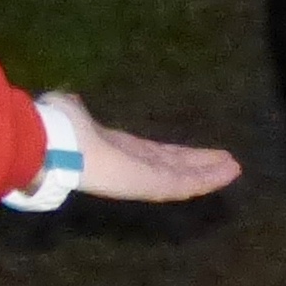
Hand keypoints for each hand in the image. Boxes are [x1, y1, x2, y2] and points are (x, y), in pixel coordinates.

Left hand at [49, 102, 239, 204]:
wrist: (52, 146)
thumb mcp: (70, 112)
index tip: (194, 154)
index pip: (152, 154)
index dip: (175, 155)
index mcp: (115, 148)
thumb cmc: (61, 126)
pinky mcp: (148, 184)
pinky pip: (182, 183)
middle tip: (225, 162)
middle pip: (173, 166)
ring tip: (233, 168)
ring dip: (208, 172)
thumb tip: (72, 101)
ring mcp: (142, 178)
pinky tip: (227, 172)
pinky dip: (206, 178)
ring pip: (182, 177)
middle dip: (198, 164)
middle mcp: (132, 165)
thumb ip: (76, 110)